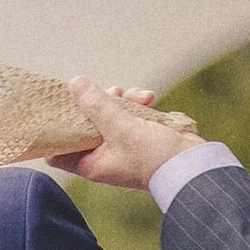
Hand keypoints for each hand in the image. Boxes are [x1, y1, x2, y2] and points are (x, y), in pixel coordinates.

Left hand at [49, 80, 206, 189]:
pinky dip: (137, 104)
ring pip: (110, 116)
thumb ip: (97, 105)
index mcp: (91, 164)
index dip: (55, 131)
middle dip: (95, 104)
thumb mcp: (121, 127)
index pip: (58, 152)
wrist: (194, 166)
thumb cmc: (154, 156)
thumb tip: (75, 83)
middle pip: (85, 125)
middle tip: (109, 92)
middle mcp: (103, 157)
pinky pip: (130, 116)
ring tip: (139, 95)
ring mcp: (121, 146)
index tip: (57, 109)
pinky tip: (149, 98)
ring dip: (122, 100)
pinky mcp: (139, 137)